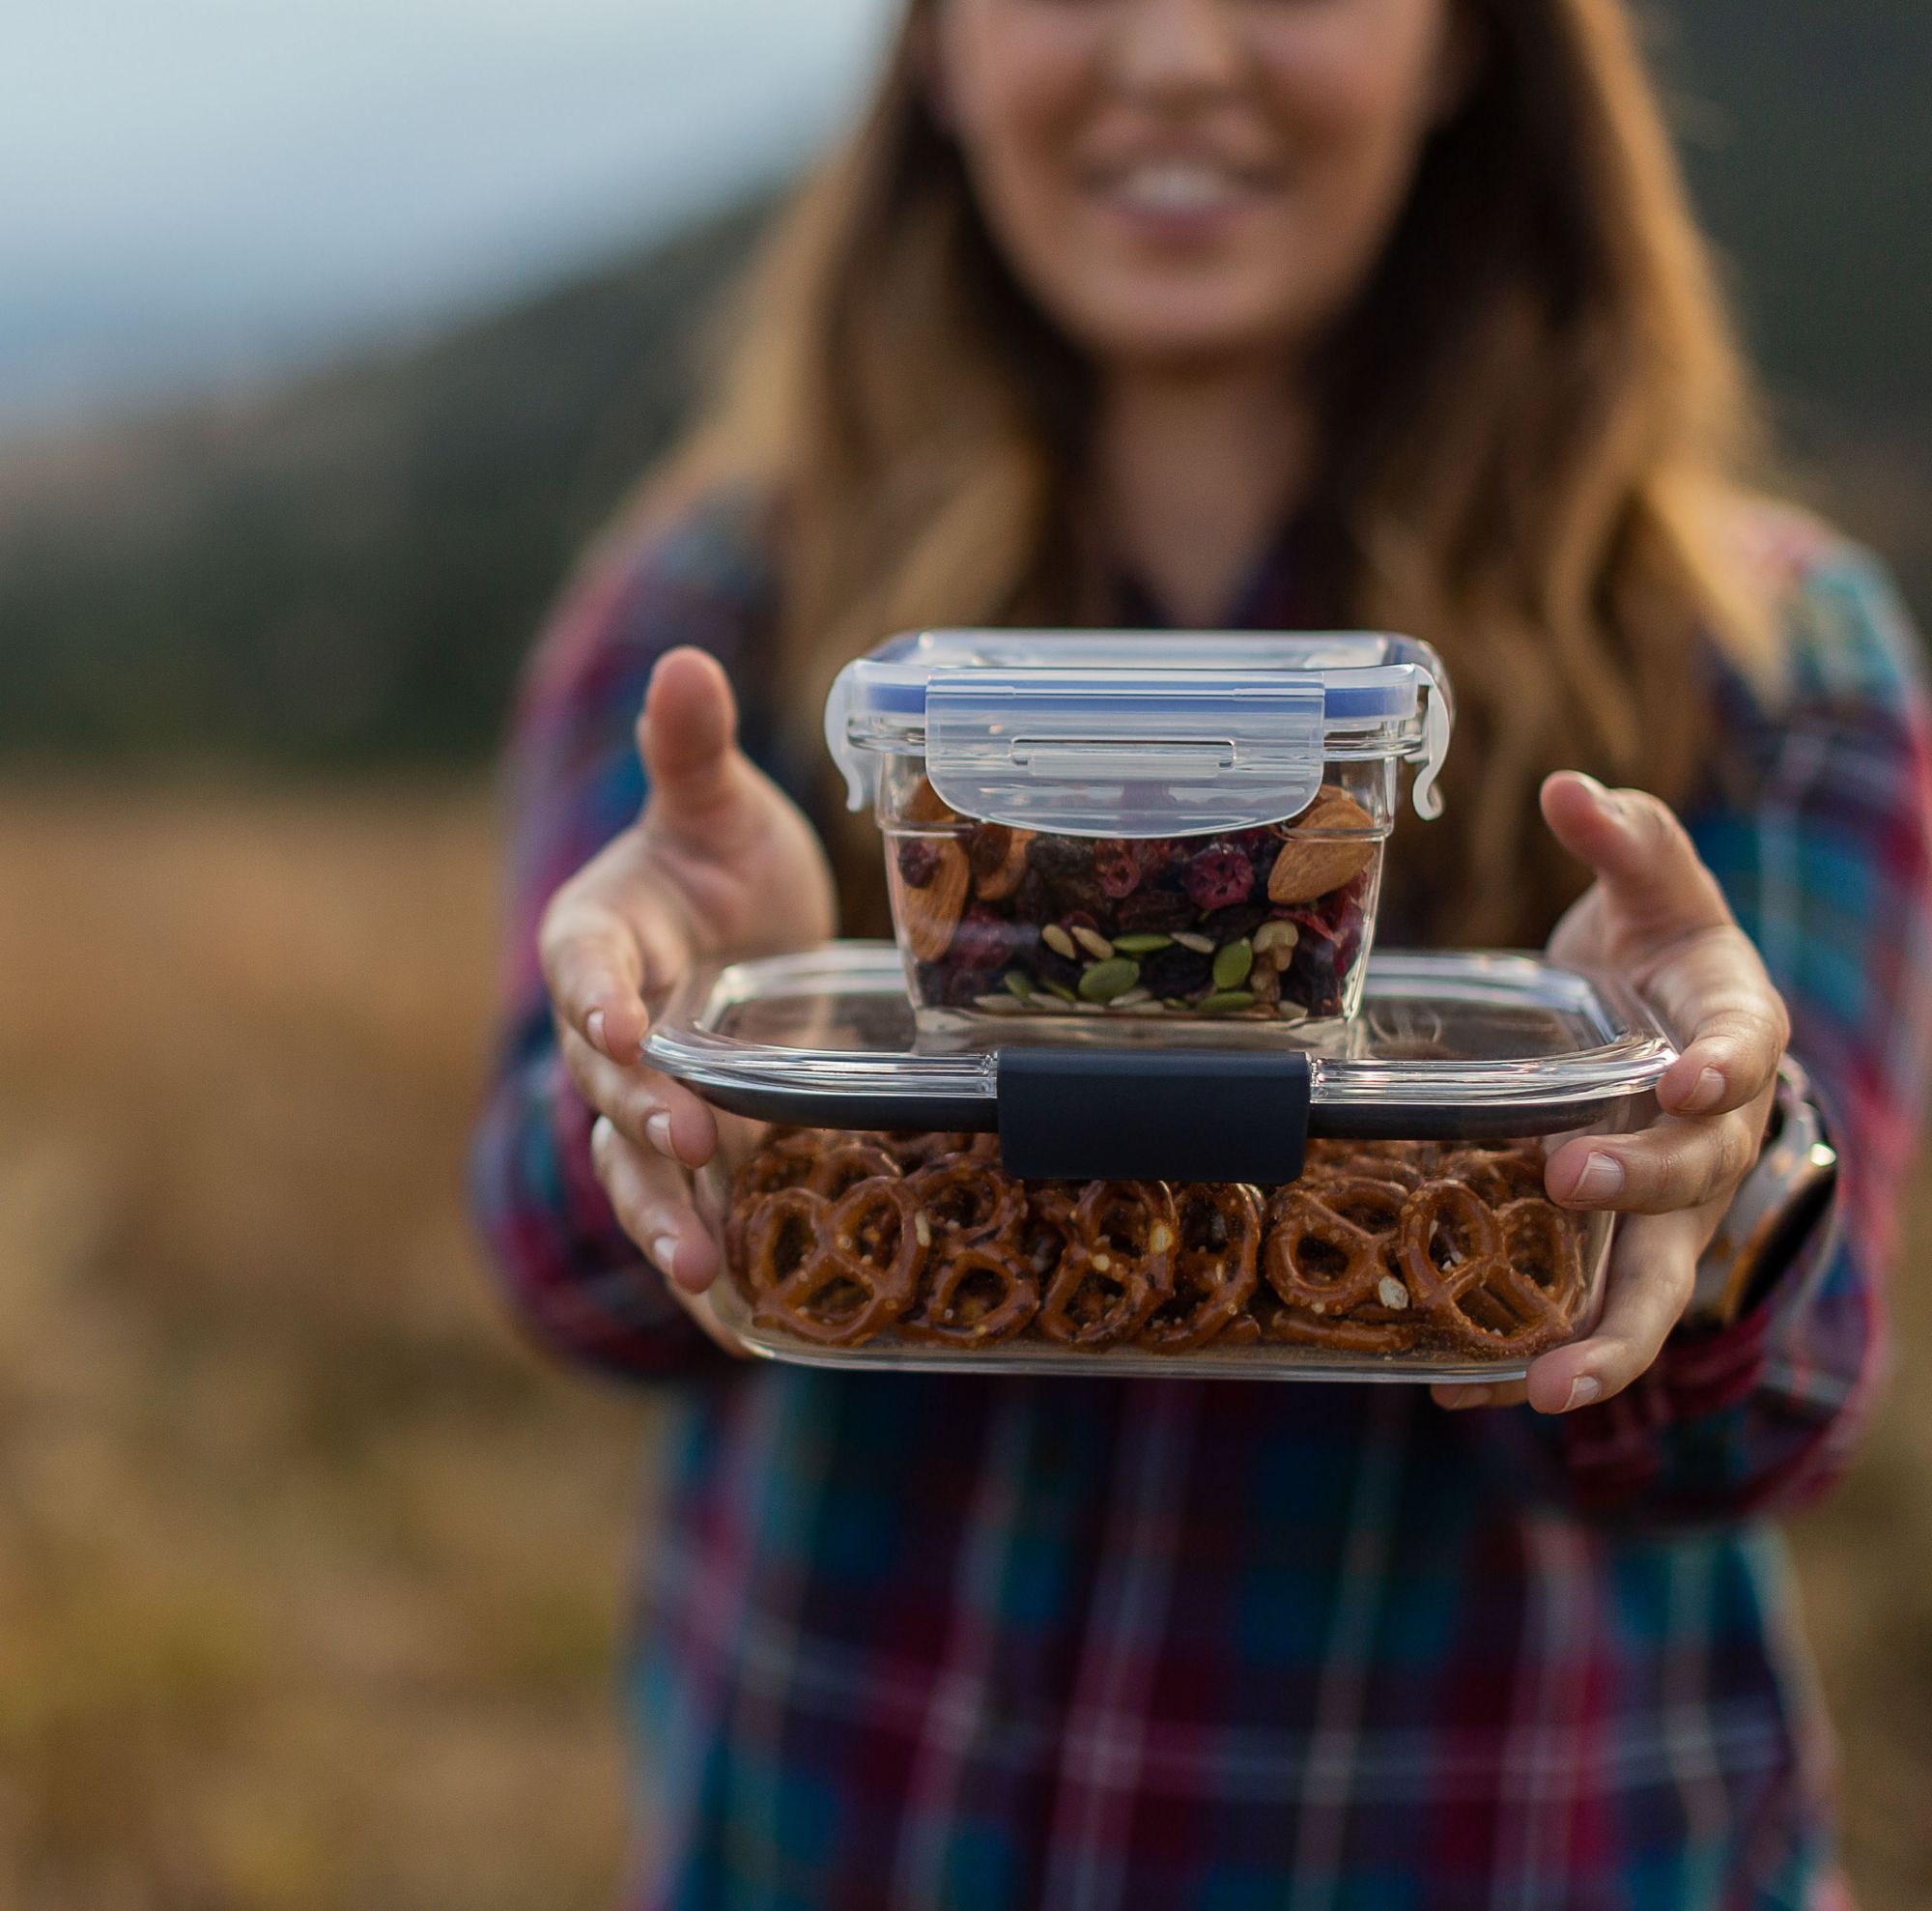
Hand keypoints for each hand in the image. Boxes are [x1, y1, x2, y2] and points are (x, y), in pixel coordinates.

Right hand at [539, 647, 836, 1351]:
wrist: (735, 933)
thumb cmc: (716, 860)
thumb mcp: (716, 806)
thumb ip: (691, 751)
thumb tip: (685, 661)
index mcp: (599, 937)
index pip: (587, 968)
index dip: (599, 997)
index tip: (625, 1026)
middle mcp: (605, 1027)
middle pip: (606, 1079)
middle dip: (644, 1113)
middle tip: (691, 1144)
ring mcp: (642, 1097)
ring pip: (631, 1162)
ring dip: (660, 1213)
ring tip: (701, 1271)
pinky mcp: (687, 1147)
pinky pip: (678, 1203)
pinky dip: (699, 1247)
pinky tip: (739, 1312)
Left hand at [1433, 772, 1788, 1416]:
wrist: (1663, 1027)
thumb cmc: (1659, 953)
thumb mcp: (1650, 889)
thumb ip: (1625, 840)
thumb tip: (1569, 787)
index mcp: (1729, 1036)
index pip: (1743, 1051)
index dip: (1720, 1067)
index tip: (1687, 1076)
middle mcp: (1710, 1139)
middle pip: (1692, 1179)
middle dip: (1639, 1182)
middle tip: (1571, 1175)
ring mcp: (1663, 1209)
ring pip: (1650, 1287)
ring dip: (1603, 1338)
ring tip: (1546, 1385)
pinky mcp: (1607, 1250)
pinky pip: (1579, 1313)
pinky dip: (1526, 1352)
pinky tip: (1460, 1384)